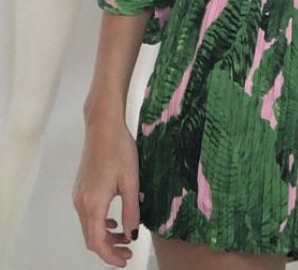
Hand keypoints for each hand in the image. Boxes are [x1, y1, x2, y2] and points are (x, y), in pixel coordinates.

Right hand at [72, 121, 139, 266]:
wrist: (102, 126)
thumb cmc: (119, 150)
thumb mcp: (131, 182)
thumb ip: (131, 211)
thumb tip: (132, 235)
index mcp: (93, 204)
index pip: (97, 242)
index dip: (111, 256)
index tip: (125, 260)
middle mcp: (81, 202)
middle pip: (91, 237)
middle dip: (109, 248)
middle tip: (128, 252)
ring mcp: (79, 194)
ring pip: (88, 225)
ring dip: (105, 236)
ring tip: (125, 237)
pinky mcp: (81, 187)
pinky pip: (88, 213)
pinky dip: (100, 223)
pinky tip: (114, 220)